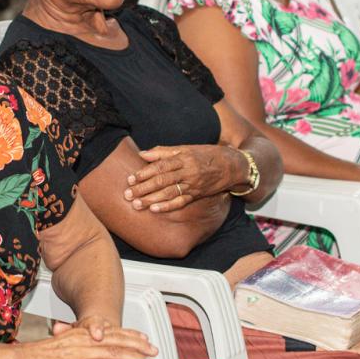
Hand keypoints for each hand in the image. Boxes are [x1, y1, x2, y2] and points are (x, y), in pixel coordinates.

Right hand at [19, 318, 156, 358]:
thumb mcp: (59, 344)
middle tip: (153, 350)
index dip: (129, 335)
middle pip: (118, 341)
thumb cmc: (38, 355)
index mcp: (82, 334)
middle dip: (139, 346)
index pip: (111, 332)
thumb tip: (78, 352)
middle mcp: (86, 341)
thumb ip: (71, 345)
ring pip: (116, 353)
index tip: (142, 338)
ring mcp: (85, 353)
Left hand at [124, 145, 242, 211]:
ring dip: (151, 199)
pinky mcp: (197, 194)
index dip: (144, 172)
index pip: (160, 166)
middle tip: (128, 194)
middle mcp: (187, 171)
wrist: (232, 165)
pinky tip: (155, 210)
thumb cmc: (206, 154)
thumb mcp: (186, 148)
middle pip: (162, 180)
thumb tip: (142, 154)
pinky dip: (167, 206)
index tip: (131, 179)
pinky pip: (181, 202)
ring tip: (136, 204)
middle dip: (143, 188)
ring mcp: (193, 184)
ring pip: (169, 193)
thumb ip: (164, 152)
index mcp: (183, 158)